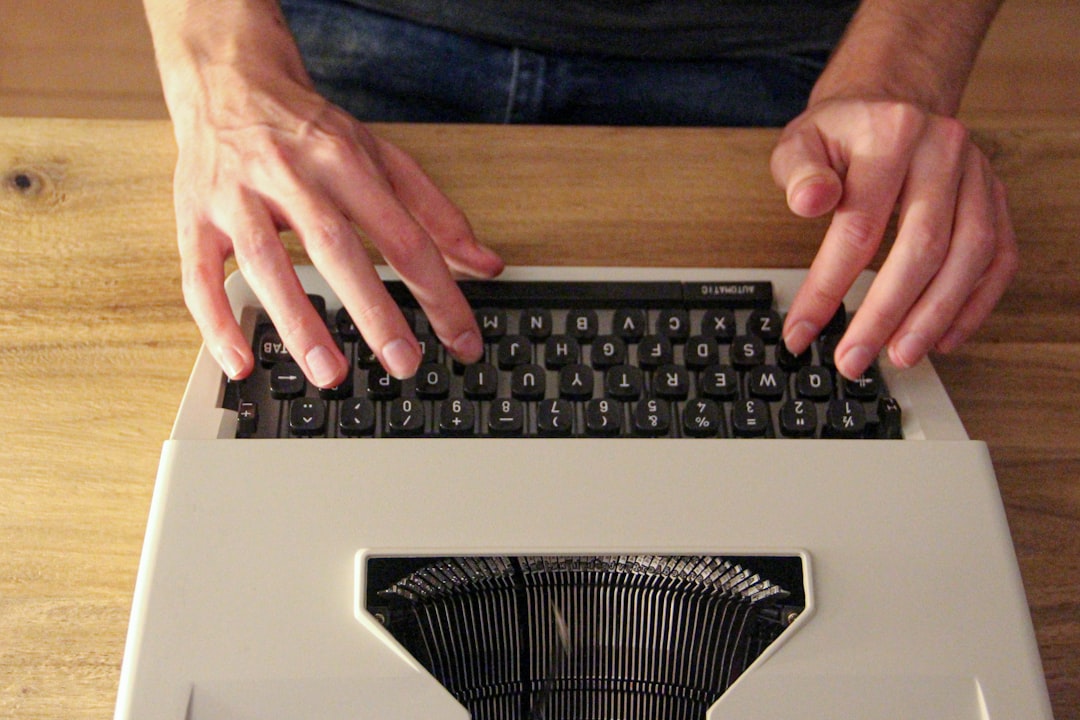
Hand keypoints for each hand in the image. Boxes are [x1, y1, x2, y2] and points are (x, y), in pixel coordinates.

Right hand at [173, 70, 503, 386]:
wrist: (228, 81)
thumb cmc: (310, 131)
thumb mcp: (381, 158)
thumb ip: (435, 214)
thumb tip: (487, 265)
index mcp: (345, 162)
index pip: (402, 235)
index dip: (438, 291)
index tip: (461, 340)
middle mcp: (291, 176)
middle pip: (335, 246)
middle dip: (372, 308)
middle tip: (403, 362)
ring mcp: (236, 196)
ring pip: (265, 261)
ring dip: (296, 321)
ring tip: (329, 373)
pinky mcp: (192, 216)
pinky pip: (198, 274)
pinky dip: (216, 322)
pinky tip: (241, 363)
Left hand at [771, 98, 1017, 379]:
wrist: (889, 105)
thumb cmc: (841, 135)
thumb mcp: (800, 142)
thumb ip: (799, 173)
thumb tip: (809, 200)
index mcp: (891, 134)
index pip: (859, 226)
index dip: (828, 287)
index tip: (802, 331)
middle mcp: (944, 152)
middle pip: (922, 247)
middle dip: (886, 315)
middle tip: (854, 359)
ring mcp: (978, 177)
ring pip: (970, 256)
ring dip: (935, 316)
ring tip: (900, 357)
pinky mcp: (996, 199)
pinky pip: (999, 259)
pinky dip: (974, 305)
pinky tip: (944, 339)